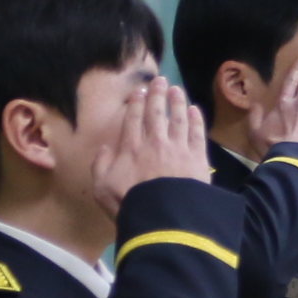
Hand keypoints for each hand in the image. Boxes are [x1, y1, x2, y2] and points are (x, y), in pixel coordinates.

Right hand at [97, 78, 210, 213]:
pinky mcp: (197, 158)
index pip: (133, 120)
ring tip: (177, 90)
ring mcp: (178, 148)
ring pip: (178, 119)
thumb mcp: (101, 187)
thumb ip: (100, 165)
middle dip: (158, 95)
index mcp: (131, 148)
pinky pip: (197, 134)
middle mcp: (154, 142)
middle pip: (156, 114)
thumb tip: (105, 147)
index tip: (140, 90)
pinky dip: (196, 121)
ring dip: (177, 102)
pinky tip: (195, 110)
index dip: (136, 103)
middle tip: (160, 80)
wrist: (163, 217)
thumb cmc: (129, 203)